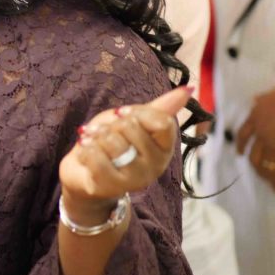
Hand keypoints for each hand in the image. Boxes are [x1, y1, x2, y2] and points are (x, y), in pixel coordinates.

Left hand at [59, 88, 188, 224]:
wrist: (87, 173)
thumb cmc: (114, 142)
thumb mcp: (136, 120)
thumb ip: (162, 107)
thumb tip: (189, 88)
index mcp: (165, 148)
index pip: (163, 121)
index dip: (137, 112)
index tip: (122, 114)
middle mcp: (156, 166)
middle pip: (131, 127)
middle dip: (111, 124)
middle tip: (105, 132)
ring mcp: (135, 179)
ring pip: (111, 141)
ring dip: (95, 136)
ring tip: (94, 142)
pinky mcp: (112, 186)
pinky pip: (95, 156)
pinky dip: (85, 149)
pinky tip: (87, 152)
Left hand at [236, 74, 274, 196]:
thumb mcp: (272, 92)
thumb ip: (262, 100)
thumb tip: (256, 100)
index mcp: (255, 118)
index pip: (243, 136)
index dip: (242, 146)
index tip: (241, 154)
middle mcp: (262, 135)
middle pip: (254, 157)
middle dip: (257, 167)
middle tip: (261, 173)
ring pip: (267, 168)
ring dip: (270, 179)